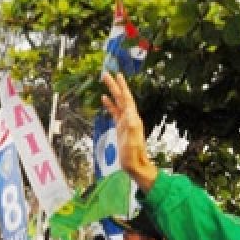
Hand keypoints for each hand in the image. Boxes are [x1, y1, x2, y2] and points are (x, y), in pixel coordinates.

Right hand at [100, 72, 156, 190]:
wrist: (135, 165)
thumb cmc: (133, 154)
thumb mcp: (133, 141)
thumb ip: (132, 127)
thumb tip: (129, 113)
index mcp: (133, 118)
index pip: (126, 99)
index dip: (122, 87)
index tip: (117, 75)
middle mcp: (130, 117)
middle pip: (121, 97)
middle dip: (115, 85)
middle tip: (106, 74)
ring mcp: (125, 121)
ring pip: (117, 102)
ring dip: (112, 92)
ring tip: (105, 81)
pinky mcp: (120, 127)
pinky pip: (114, 112)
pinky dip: (110, 104)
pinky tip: (105, 99)